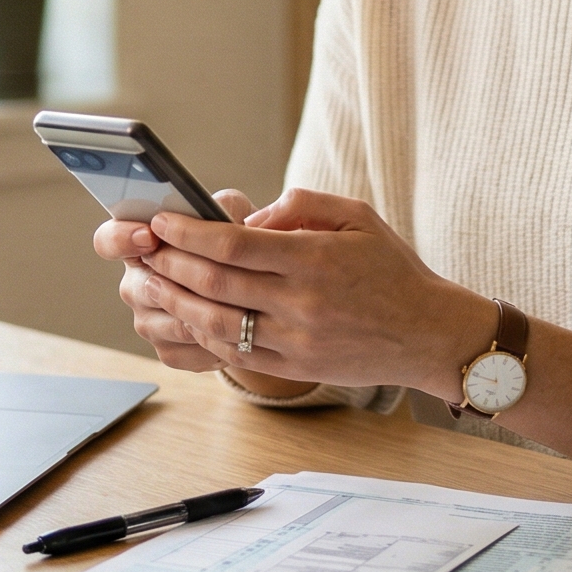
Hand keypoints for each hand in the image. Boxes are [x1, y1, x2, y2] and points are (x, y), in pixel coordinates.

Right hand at [99, 193, 249, 375]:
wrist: (259, 287)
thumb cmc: (239, 240)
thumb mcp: (236, 214)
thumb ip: (228, 207)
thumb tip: (231, 216)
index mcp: (140, 243)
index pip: (108, 240)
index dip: (122, 238)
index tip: (150, 235)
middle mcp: (137, 283)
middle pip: (137, 287)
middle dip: (174, 280)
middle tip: (206, 274)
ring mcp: (149, 320)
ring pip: (163, 322)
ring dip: (198, 313)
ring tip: (235, 303)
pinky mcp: (169, 351)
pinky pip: (182, 350)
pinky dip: (210, 342)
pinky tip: (238, 330)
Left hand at [134, 188, 495, 398]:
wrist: (428, 334)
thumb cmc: (392, 268)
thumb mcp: (357, 217)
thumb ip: (301, 205)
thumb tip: (250, 217)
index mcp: (315, 259)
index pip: (235, 244)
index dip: (189, 233)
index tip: (163, 221)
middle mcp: (302, 303)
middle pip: (216, 282)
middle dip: (170, 263)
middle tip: (143, 248)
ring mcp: (296, 340)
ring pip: (217, 322)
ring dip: (175, 300)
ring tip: (151, 281)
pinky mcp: (295, 366)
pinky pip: (235, 352)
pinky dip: (202, 332)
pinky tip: (185, 314)